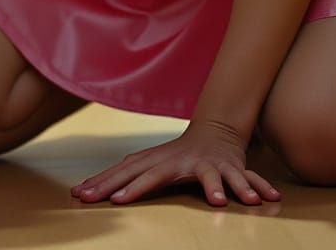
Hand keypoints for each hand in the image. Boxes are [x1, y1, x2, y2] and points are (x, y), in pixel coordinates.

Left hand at [70, 120, 280, 206]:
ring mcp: (203, 163)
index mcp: (156, 161)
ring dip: (212, 187)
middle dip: (133, 187)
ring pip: (207, 176)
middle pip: (151, 174)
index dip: (103, 184)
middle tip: (116, 201)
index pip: (124, 172)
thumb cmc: (176, 156)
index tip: (83, 196)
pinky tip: (256, 200)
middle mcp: (176, 160)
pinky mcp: (229, 167)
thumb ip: (121, 179)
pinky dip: (249, 186)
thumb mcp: (149, 164)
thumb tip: (79, 191)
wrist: (216, 131)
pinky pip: (241, 178)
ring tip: (215, 203)